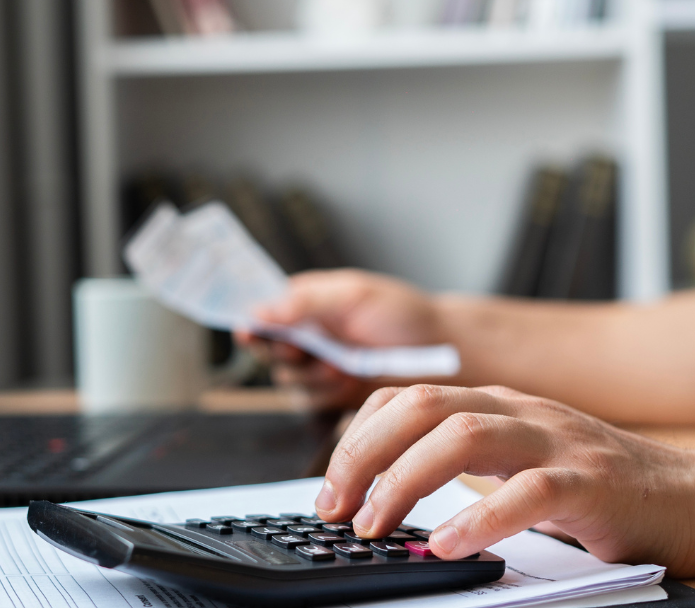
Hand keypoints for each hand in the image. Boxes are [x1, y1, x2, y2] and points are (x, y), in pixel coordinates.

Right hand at [234, 269, 446, 410]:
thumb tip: (259, 310)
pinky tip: (347, 379)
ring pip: (288, 379)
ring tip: (340, 364)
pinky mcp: (334, 394)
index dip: (254, 324)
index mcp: (307, 302)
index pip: (263, 312)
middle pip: (270, 350)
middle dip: (288, 353)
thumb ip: (305, 302)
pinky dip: (326, 392)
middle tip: (305, 350)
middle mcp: (309, 334)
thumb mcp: (354, 295)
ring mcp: (319, 365)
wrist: (444, 351)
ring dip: (310, 374)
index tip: (250, 331)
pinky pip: (310, 400)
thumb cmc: (404, 314)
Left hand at [313, 385, 694, 576]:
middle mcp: (520, 412)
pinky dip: (479, 516)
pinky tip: (448, 545)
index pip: (405, 397)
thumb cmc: (602, 490)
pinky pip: (527, 492)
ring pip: (462, 434)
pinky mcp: (591, 482)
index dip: (357, 438)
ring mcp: (556, 441)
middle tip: (337, 509)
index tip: (332, 488)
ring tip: (377, 526)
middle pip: (420, 405)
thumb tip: (386, 495)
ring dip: (405, 481)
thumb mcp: (520, 464)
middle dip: (364, 455)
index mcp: (497, 405)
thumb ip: (465, 466)